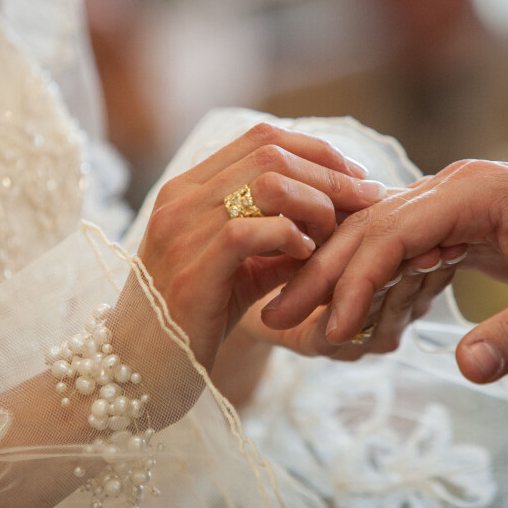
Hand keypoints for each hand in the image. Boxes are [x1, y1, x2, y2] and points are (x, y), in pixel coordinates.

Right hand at [136, 122, 386, 369]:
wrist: (139, 370)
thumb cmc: (194, 319)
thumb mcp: (241, 269)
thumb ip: (279, 239)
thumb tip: (336, 217)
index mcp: (189, 188)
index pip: (261, 137)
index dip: (317, 150)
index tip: (356, 177)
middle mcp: (181, 199)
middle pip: (271, 153)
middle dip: (331, 174)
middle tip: (368, 200)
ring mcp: (182, 231)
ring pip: (266, 184)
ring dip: (315, 203)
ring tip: (331, 232)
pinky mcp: (193, 270)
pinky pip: (252, 232)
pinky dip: (291, 237)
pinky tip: (306, 255)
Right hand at [262, 159, 507, 382]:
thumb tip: (464, 371)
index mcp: (474, 191)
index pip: (393, 231)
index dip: (355, 280)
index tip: (327, 327)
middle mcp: (455, 191)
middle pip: (372, 230)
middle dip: (324, 275)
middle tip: (276, 316)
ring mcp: (456, 208)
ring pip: (382, 242)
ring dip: (344, 283)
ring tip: (304, 323)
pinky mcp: (462, 230)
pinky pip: (408, 256)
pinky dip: (383, 288)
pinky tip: (362, 321)